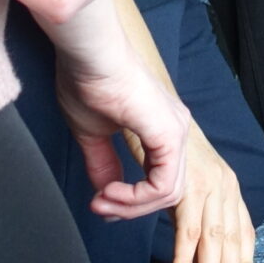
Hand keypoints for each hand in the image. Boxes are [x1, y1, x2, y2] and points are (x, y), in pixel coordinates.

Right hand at [35, 0, 189, 219]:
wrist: (88, 54)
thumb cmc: (87, 80)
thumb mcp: (92, 133)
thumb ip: (102, 164)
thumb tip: (105, 194)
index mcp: (161, 127)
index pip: (160, 180)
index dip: (130, 201)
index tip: (99, 202)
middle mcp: (176, 128)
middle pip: (167, 190)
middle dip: (130, 208)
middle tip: (99, 207)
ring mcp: (176, 130)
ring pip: (168, 192)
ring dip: (131, 206)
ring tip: (102, 200)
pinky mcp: (169, 133)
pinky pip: (164, 184)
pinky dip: (136, 197)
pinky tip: (111, 193)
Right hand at [167, 127, 260, 262]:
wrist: (145, 96)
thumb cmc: (159, 139)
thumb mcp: (182, 178)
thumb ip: (189, 206)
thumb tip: (187, 238)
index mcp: (226, 183)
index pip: (242, 230)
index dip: (247, 261)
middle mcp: (224, 183)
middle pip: (232, 240)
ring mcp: (208, 183)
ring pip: (214, 241)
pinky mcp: (186, 185)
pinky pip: (186, 233)